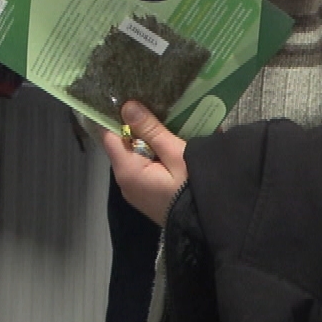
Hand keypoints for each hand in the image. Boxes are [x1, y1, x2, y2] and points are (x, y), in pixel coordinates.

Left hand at [100, 102, 188, 226]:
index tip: (128, 96)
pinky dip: (156, 153)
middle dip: (137, 125)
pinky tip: (172, 140)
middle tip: (154, 102)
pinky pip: (146, 167)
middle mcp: (125, 182)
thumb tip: (126, 106)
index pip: (109, 136)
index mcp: (127, 170)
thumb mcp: (176, 154)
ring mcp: (137, 190)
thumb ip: (151, 130)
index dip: (116, 116)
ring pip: (136, 155)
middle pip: (123, 145)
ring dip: (150, 139)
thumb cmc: (193, 188)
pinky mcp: (150, 194)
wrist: (212, 225)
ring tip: (167, 117)